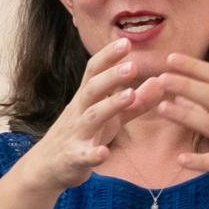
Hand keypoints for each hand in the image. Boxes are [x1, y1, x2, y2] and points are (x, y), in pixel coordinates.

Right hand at [18, 38, 144, 192]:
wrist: (48, 167)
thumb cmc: (84, 136)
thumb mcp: (112, 119)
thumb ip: (137, 103)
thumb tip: (160, 82)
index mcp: (87, 99)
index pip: (94, 72)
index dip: (108, 57)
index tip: (125, 42)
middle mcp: (79, 112)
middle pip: (93, 89)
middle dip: (111, 76)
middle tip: (133, 65)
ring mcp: (76, 134)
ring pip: (92, 116)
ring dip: (110, 105)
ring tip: (130, 95)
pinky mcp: (74, 158)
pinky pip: (84, 155)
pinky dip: (94, 154)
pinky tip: (105, 153)